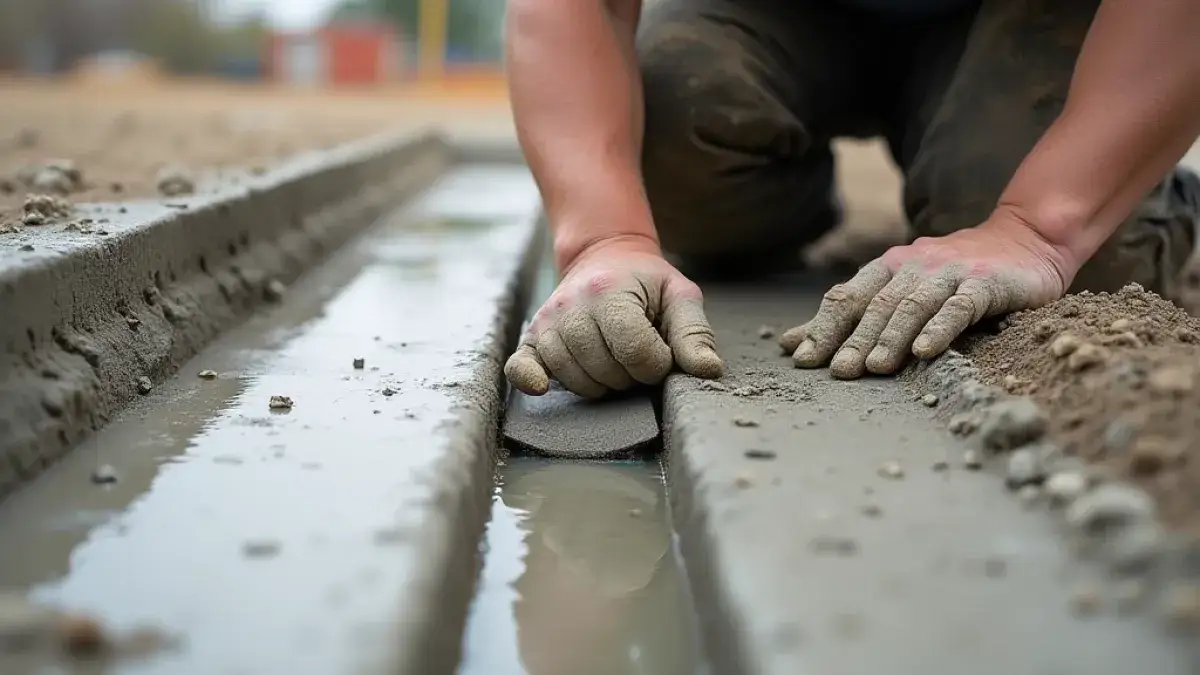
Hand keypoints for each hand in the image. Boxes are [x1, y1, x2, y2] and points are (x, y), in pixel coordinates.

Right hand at [505, 236, 723, 397]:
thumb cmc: (646, 282)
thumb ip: (694, 333)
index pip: (637, 354)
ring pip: (575, 379)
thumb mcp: (679, 295)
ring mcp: (548, 321)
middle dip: (630, 375)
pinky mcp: (533, 335)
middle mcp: (572, 306)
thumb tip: (707, 371)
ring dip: (601, 383)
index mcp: (609, 292)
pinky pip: (521, 366)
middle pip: (606, 371)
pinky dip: (531, 380)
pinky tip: (541, 387)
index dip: (657, 364)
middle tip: (636, 354)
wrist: (604, 256)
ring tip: (613, 359)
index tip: (660, 351)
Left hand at [779, 213, 1072, 378]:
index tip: (803, 360)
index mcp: (887, 268)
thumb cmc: (952, 275)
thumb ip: (848, 316)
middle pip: (876, 305)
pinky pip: (959, 306)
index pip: (846, 297)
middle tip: (838, 373)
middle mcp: (913, 265)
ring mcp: (950, 271)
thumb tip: (790, 344)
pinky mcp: (986, 282)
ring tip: (874, 368)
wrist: (1025, 240)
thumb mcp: (898, 290)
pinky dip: (940, 328)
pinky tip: (925, 351)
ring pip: (912, 304)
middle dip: (854, 339)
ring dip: (891, 337)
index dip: (823, 327)